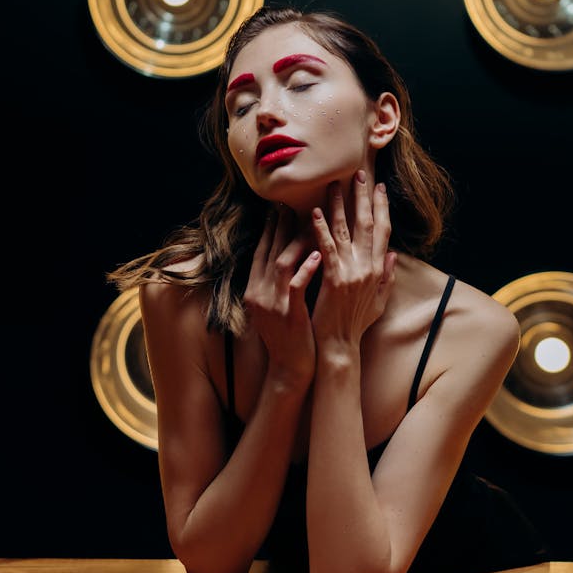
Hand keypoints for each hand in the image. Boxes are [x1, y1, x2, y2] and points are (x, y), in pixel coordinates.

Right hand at [243, 205, 319, 386]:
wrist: (290, 369)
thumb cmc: (290, 335)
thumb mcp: (276, 306)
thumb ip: (278, 282)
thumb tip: (286, 256)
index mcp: (255, 290)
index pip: (261, 252)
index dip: (270, 229)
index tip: (279, 208)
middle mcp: (259, 294)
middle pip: (269, 251)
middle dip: (280, 226)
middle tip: (293, 203)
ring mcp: (272, 305)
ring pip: (281, 263)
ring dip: (295, 240)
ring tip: (310, 221)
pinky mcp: (289, 314)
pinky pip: (295, 286)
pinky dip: (305, 268)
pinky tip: (318, 254)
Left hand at [310, 172, 396, 348]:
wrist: (340, 346)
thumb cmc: (356, 324)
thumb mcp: (379, 301)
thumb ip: (387, 277)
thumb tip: (394, 254)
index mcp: (378, 270)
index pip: (383, 231)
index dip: (382, 208)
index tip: (380, 188)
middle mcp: (369, 268)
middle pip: (367, 225)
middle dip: (363, 197)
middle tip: (359, 173)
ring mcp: (352, 273)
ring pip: (346, 232)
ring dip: (339, 206)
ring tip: (333, 185)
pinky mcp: (334, 279)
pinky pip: (327, 248)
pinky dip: (320, 229)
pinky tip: (313, 213)